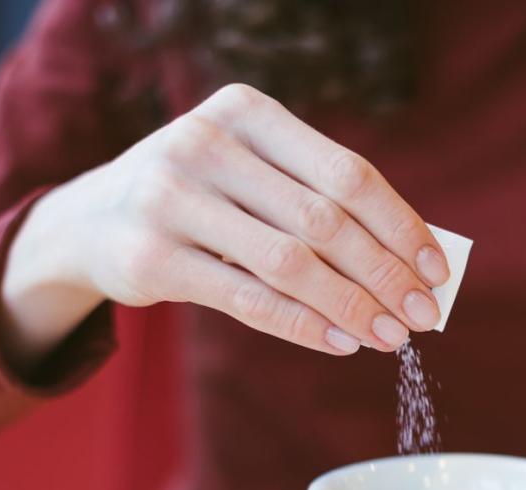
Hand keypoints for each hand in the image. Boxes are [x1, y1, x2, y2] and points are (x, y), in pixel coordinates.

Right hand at [2, 84, 449, 366]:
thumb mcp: (251, 170)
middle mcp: (205, 144)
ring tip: (389, 336)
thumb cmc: (201, 195)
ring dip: (351, 307)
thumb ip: (318, 198)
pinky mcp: (150, 258)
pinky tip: (340, 342)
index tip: (435, 270)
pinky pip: (248, 300)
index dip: (400, 225)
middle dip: (384, 274)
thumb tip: (410, 262)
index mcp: (246, 111)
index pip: (347, 172)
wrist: (90, 219)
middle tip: (422, 315)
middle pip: (324, 220)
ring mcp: (171, 199)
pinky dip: (304, 326)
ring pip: (290, 263)